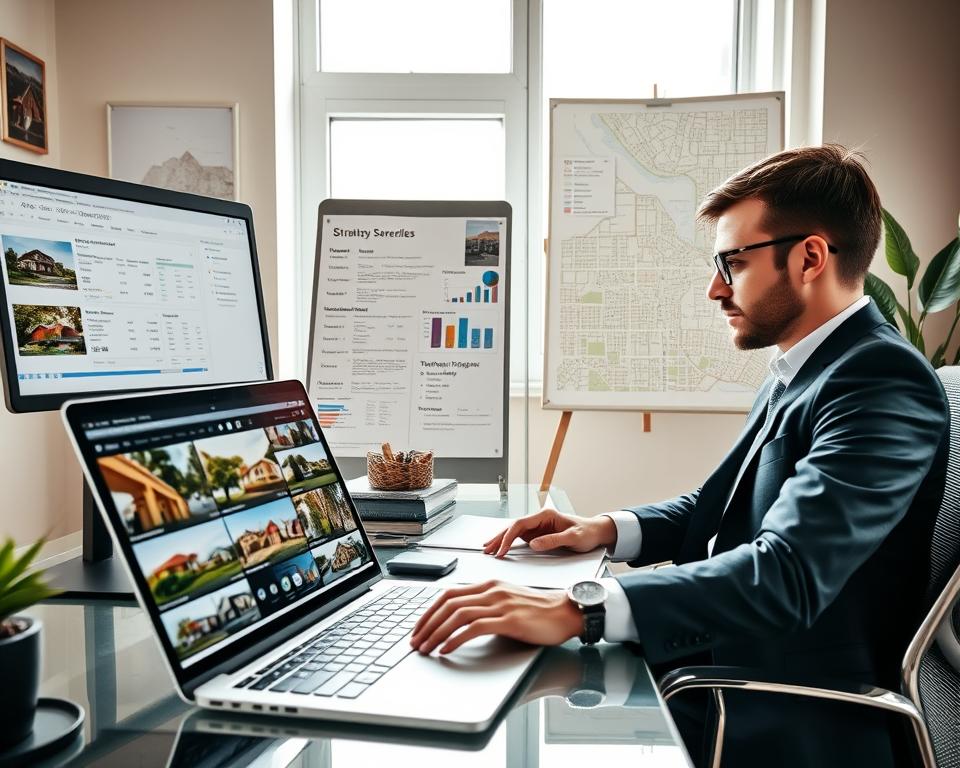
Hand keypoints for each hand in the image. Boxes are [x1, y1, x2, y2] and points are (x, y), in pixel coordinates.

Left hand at [410, 580, 582, 654]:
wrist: (566, 612)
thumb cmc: (539, 610)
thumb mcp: (506, 602)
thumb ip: (485, 606)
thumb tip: (458, 622)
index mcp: (489, 584)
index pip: (448, 594)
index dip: (429, 611)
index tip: (419, 627)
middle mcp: (492, 591)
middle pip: (448, 603)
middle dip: (427, 624)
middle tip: (416, 641)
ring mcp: (500, 604)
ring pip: (458, 614)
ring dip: (437, 633)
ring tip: (426, 648)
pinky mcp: (510, 619)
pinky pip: (475, 627)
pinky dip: (456, 638)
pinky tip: (447, 649)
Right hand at [483, 507, 616, 557]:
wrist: (595, 532)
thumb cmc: (587, 532)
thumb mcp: (573, 538)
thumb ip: (553, 540)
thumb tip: (533, 544)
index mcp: (545, 515)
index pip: (520, 524)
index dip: (508, 537)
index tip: (502, 549)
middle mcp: (539, 519)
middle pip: (513, 527)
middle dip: (499, 538)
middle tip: (487, 549)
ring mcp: (537, 527)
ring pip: (513, 532)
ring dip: (501, 540)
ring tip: (488, 549)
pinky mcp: (537, 534)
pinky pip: (519, 538)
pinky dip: (508, 543)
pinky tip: (500, 548)